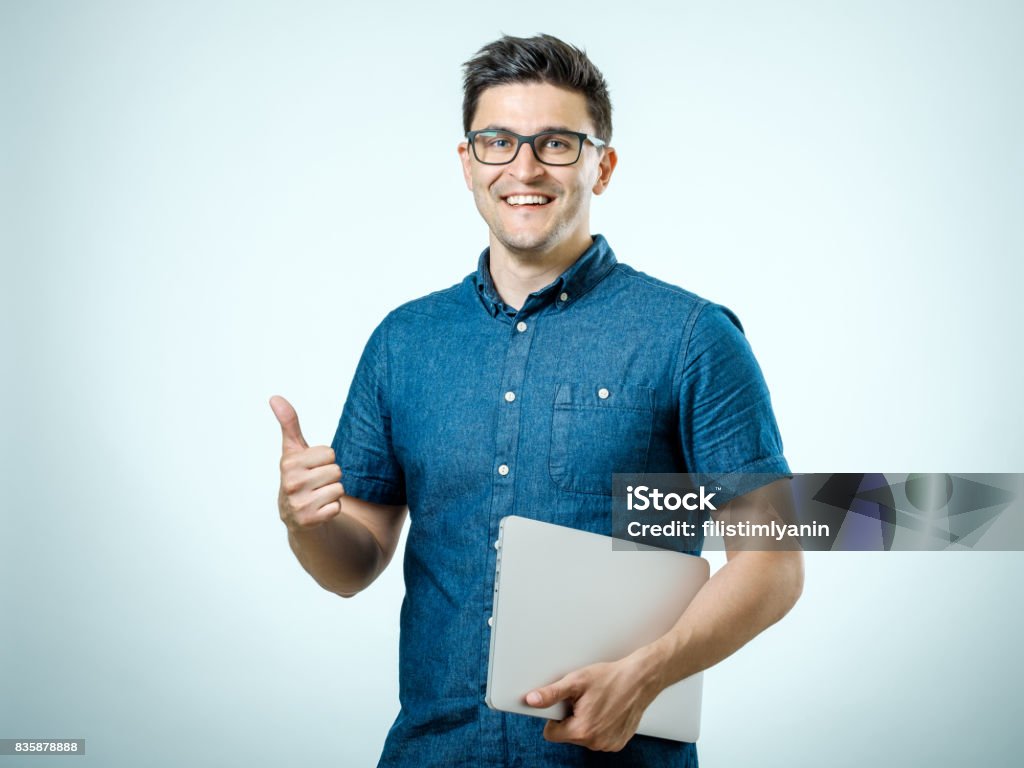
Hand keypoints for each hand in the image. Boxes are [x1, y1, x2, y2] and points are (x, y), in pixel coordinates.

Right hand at [270, 395, 344, 533]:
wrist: (295, 515)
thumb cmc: (298, 476)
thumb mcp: (293, 451)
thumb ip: (289, 424)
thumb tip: (275, 397)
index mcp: (289, 464)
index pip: (330, 453)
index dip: (325, 460)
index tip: (312, 467)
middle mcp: (291, 484)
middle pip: (336, 471)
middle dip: (330, 476)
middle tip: (316, 483)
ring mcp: (299, 504)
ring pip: (339, 489)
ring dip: (332, 493)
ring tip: (317, 495)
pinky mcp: (308, 521)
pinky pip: (337, 508)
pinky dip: (332, 509)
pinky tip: (319, 510)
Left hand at [524, 654, 661, 751]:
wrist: (640, 679)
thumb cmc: (610, 678)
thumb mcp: (576, 681)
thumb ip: (551, 694)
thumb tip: (531, 700)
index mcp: (582, 730)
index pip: (551, 734)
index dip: (555, 718)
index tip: (564, 705)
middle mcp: (596, 742)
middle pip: (568, 736)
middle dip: (571, 719)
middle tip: (583, 700)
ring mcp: (608, 745)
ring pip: (584, 737)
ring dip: (585, 723)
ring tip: (597, 704)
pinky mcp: (618, 743)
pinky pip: (599, 738)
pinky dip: (599, 726)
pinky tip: (607, 711)